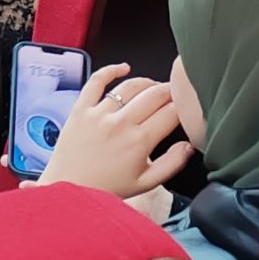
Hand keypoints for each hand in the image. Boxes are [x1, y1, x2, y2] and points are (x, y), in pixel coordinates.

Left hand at [36, 62, 194, 198]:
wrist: (69, 190)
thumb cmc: (106, 188)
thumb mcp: (146, 183)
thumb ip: (172, 163)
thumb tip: (189, 145)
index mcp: (139, 141)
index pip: (171, 112)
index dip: (184, 107)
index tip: (186, 108)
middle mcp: (120, 123)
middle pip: (155, 94)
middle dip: (171, 91)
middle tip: (175, 95)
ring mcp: (99, 113)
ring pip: (130, 86)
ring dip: (147, 82)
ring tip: (153, 88)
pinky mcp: (81, 109)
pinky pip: (97, 81)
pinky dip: (111, 70)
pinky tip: (123, 68)